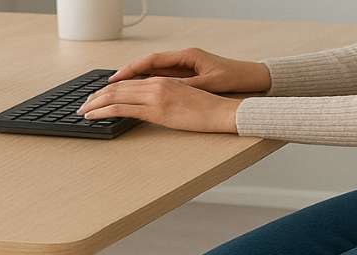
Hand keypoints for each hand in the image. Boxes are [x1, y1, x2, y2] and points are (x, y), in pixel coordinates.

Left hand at [77, 77, 240, 133]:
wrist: (221, 112)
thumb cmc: (207, 110)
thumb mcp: (182, 100)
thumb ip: (164, 99)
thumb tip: (149, 108)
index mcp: (161, 81)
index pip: (127, 84)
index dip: (108, 90)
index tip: (96, 98)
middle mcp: (155, 85)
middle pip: (117, 88)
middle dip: (96, 97)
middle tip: (83, 105)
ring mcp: (154, 96)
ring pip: (115, 96)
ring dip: (94, 104)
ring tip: (83, 111)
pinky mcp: (155, 110)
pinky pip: (122, 108)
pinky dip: (103, 111)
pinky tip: (93, 116)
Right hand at [107, 47, 271, 93]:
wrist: (249, 76)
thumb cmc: (232, 77)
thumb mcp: (207, 84)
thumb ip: (185, 86)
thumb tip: (162, 90)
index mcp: (186, 56)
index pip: (151, 61)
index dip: (131, 70)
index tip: (115, 79)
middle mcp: (182, 59)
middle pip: (147, 65)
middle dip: (127, 76)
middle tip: (107, 87)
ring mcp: (184, 66)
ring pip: (153, 72)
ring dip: (135, 81)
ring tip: (116, 91)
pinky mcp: (187, 74)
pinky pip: (162, 78)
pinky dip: (148, 85)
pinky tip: (137, 95)